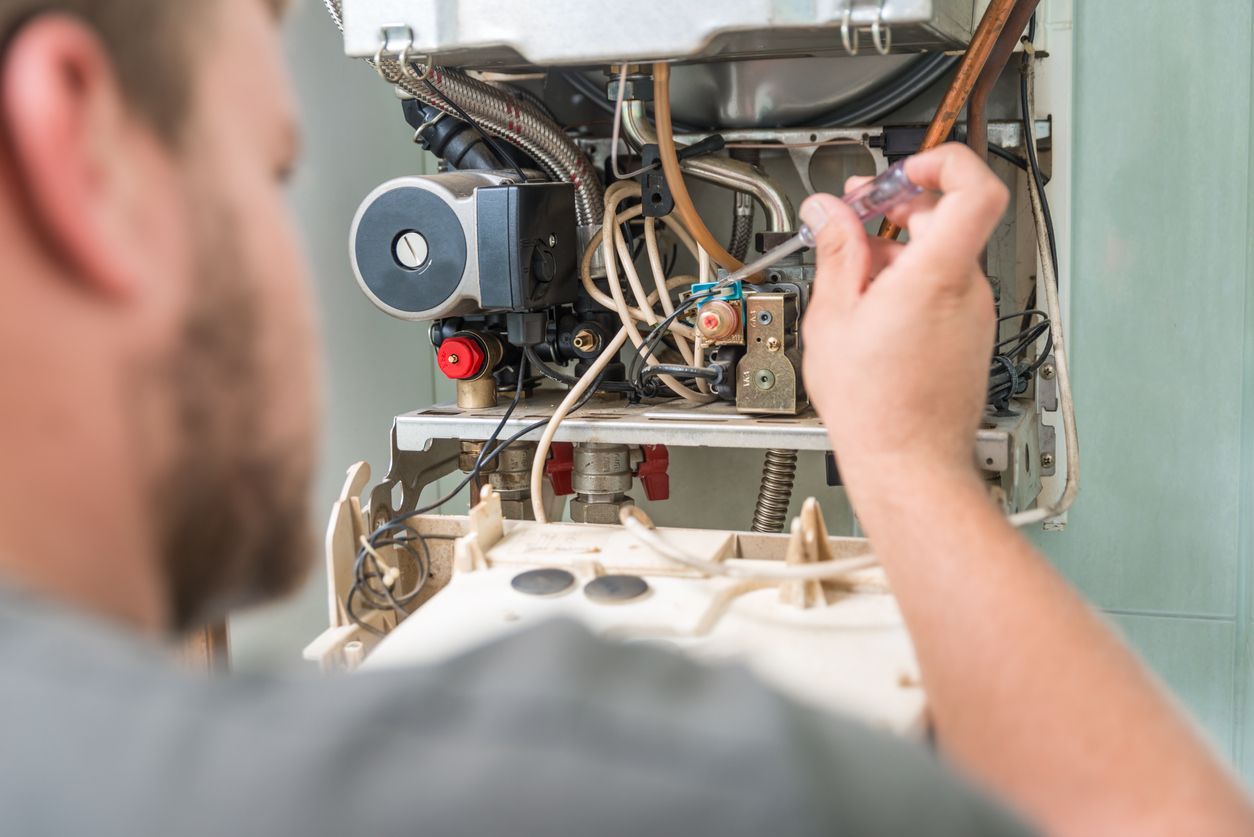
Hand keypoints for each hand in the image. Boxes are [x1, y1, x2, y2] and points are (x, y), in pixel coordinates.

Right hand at [800, 143, 1008, 517]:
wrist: (908, 461)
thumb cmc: (876, 406)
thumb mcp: (834, 317)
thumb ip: (835, 252)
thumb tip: (828, 212)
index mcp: (936, 274)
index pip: (975, 187)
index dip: (942, 163)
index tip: (904, 171)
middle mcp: (967, 289)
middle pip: (947, 218)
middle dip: (897, 207)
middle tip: (852, 215)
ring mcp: (974, 314)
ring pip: (941, 256)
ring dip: (897, 251)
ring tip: (851, 275)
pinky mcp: (970, 336)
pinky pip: (944, 290)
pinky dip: (910, 284)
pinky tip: (872, 309)